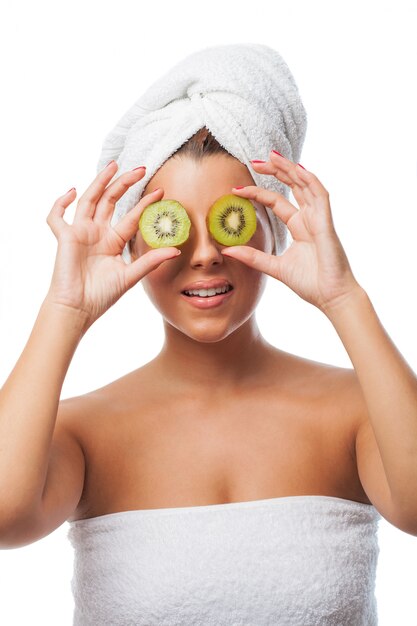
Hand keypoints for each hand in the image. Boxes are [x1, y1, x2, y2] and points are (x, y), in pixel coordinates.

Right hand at [45, 161, 179, 329]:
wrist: (78, 309)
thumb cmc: (101, 296)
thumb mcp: (130, 276)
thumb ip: (150, 261)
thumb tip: (176, 250)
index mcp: (113, 241)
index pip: (131, 217)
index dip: (144, 203)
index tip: (160, 192)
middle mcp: (97, 233)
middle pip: (110, 201)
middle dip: (124, 184)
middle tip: (140, 169)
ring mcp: (80, 233)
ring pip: (89, 200)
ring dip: (100, 182)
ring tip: (114, 166)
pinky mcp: (65, 238)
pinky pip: (56, 217)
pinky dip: (60, 204)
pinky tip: (71, 192)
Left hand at [221, 150, 361, 312]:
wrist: (331, 297)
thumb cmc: (310, 283)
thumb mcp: (274, 267)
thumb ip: (253, 257)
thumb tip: (227, 250)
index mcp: (298, 226)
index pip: (276, 201)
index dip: (258, 192)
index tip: (237, 188)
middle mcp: (309, 218)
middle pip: (292, 186)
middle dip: (275, 171)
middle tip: (254, 160)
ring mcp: (319, 219)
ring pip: (305, 185)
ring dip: (290, 169)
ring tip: (272, 156)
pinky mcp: (327, 223)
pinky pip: (320, 195)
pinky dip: (310, 181)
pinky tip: (297, 170)